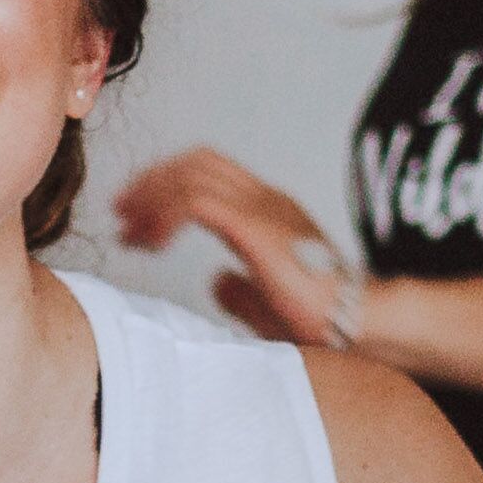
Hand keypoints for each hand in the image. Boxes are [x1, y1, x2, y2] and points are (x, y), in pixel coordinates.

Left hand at [115, 147, 363, 350]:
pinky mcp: (254, 227)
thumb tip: (216, 282)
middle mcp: (266, 198)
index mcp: (271, 210)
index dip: (169, 184)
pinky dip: (164, 216)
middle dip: (152, 180)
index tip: (138, 215)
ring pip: (191, 175)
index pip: (212, 173)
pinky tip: (151, 243)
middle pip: (196, 162)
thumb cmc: (325, 318)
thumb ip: (242, 290)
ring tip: (126, 227)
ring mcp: (262, 208)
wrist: (361, 319)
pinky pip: (195, 204)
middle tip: (121, 211)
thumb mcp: (271, 304)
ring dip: (151, 196)